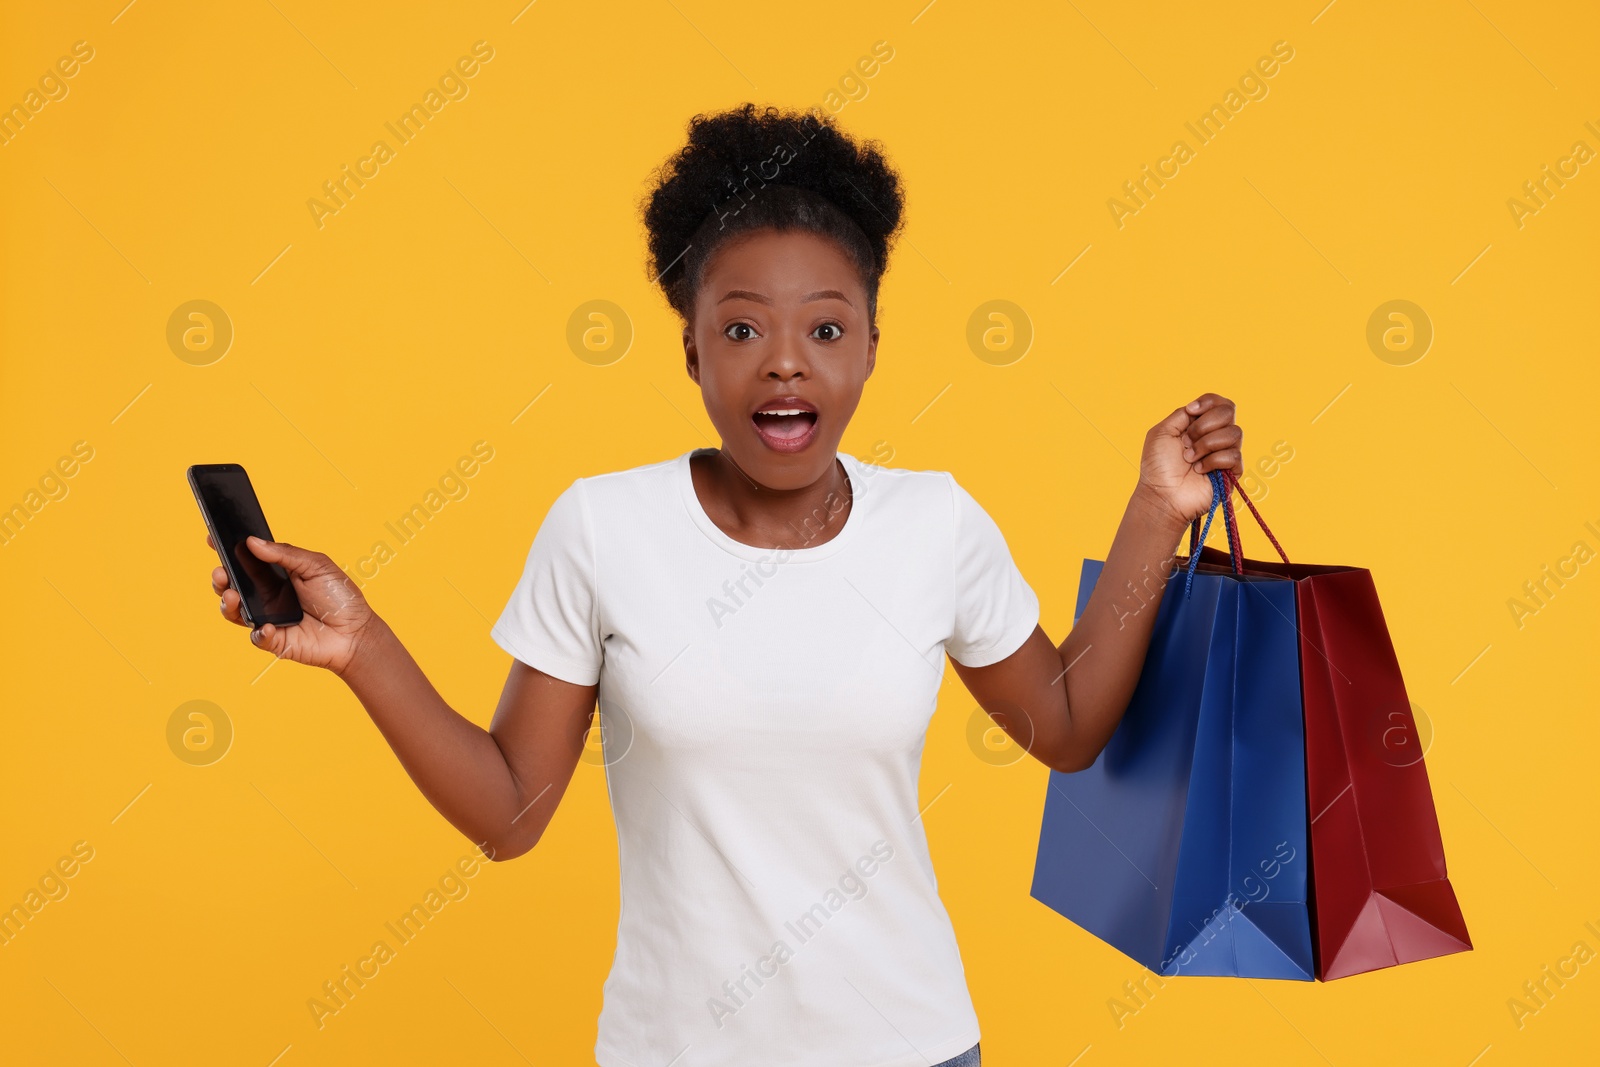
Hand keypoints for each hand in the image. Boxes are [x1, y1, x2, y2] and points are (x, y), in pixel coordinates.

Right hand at [207, 533, 378, 674]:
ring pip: (235, 611)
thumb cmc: (340, 597)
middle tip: (221, 572)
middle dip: (220, 577)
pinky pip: (256, 637)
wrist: (356, 632)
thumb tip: (252, 542)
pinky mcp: (274, 640)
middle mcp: (266, 596)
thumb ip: (286, 554)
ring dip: (228, 603)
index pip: (245, 561)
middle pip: (232, 585)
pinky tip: (267, 627)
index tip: (213, 538)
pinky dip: (258, 633)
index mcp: (275, 575)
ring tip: (232, 595)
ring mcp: (267, 618)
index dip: (227, 551)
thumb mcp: (316, 566)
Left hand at [1137, 393, 1242, 526]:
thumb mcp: (1162, 432)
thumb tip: (1198, 408)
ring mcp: (1225, 453)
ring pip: (1234, 433)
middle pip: (1229, 411)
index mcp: (1200, 425)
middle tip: (1186, 441)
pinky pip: (1233, 455)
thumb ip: (1182, 414)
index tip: (1191, 412)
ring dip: (1206, 444)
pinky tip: (1199, 470)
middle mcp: (1216, 436)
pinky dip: (1212, 461)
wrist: (1162, 494)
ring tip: (1189, 459)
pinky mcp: (1233, 471)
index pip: (1219, 403)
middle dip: (1204, 425)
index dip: (1208, 402)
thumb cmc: (1158, 467)